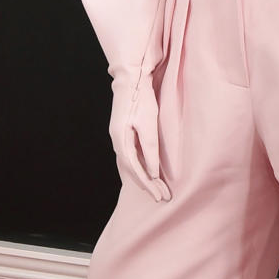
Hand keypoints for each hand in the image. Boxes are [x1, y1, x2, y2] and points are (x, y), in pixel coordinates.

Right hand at [109, 68, 170, 201]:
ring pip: (129, 165)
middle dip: (147, 185)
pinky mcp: (122, 133)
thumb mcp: (149, 125)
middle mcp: (117, 142)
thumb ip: (150, 149)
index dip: (148, 185)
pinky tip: (143, 173)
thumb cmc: (141, 100)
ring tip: (155, 189)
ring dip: (142, 178)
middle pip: (131, 170)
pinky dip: (137, 169)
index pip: (135, 170)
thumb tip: (153, 172)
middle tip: (161, 197)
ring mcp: (118, 138)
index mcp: (121, 141)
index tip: (160, 196)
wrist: (131, 80)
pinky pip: (129, 158)